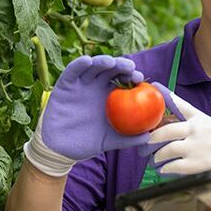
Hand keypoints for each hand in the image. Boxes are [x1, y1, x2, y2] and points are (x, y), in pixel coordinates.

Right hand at [24, 55, 147, 176]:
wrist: (61, 150)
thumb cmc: (88, 143)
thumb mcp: (111, 141)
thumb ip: (128, 138)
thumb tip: (149, 137)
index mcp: (110, 96)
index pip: (124, 80)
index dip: (132, 75)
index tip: (140, 78)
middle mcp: (96, 86)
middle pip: (111, 69)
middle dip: (122, 65)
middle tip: (131, 68)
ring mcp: (81, 83)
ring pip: (93, 66)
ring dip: (103, 61)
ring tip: (112, 63)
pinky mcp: (65, 84)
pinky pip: (72, 71)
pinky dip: (79, 64)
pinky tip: (87, 61)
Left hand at [147, 85, 210, 206]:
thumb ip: (192, 123)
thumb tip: (168, 123)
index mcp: (201, 119)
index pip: (181, 104)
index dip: (166, 96)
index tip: (155, 87)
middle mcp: (199, 130)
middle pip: (167, 130)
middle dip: (152, 139)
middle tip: (145, 144)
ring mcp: (198, 147)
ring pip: (167, 150)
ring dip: (157, 156)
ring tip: (154, 160)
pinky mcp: (198, 164)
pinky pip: (174, 166)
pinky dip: (165, 168)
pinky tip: (164, 169)